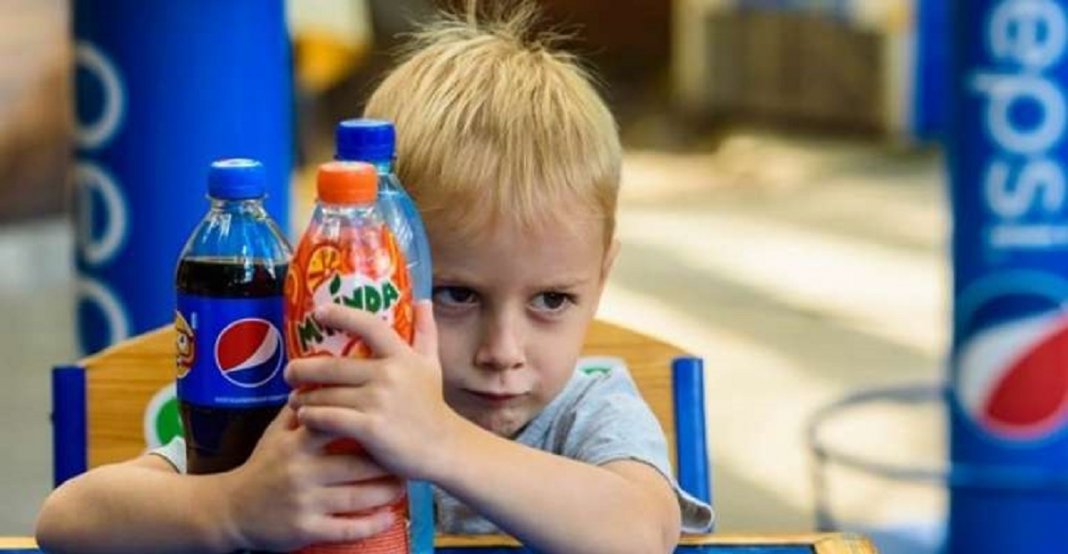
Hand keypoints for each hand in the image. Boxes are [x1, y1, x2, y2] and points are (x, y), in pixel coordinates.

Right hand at [220, 406, 403, 550]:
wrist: (230, 509)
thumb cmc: (262, 465)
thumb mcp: (275, 433)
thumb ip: (302, 409)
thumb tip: (328, 377)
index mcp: (297, 443)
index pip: (337, 425)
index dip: (368, 423)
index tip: (393, 421)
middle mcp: (301, 471)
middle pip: (356, 465)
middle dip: (386, 463)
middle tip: (406, 458)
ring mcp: (304, 502)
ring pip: (357, 498)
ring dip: (386, 493)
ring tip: (402, 484)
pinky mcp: (306, 530)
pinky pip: (346, 529)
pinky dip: (371, 524)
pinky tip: (388, 517)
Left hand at [285, 300, 462, 481]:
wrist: (444, 447)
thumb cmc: (432, 405)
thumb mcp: (432, 365)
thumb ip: (426, 332)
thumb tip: (423, 301)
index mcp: (401, 356)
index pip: (368, 326)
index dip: (342, 315)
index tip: (319, 313)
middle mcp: (389, 374)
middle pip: (333, 366)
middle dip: (304, 369)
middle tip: (290, 372)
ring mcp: (378, 401)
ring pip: (326, 394)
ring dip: (304, 398)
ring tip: (294, 400)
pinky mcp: (370, 428)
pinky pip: (329, 418)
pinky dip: (311, 417)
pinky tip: (303, 418)